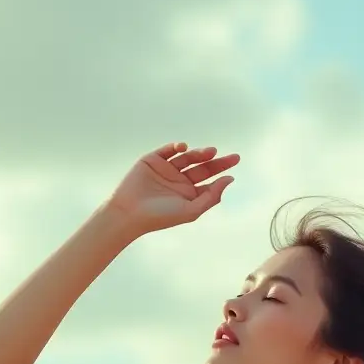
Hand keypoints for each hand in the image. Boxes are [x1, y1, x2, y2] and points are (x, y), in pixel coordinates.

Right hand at [106, 141, 238, 233]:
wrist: (130, 212)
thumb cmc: (161, 216)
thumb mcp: (191, 210)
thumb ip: (211, 197)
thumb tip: (229, 180)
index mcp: (190, 194)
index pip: (210, 182)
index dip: (222, 174)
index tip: (233, 169)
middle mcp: (180, 181)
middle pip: (203, 167)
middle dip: (218, 162)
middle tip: (233, 157)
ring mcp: (167, 169)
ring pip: (188, 157)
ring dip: (199, 153)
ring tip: (210, 152)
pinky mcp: (153, 160)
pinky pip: (168, 150)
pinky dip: (177, 146)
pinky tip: (184, 148)